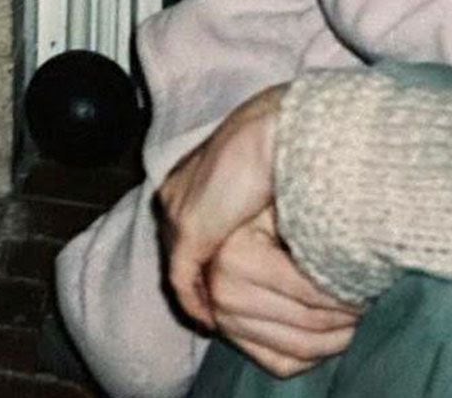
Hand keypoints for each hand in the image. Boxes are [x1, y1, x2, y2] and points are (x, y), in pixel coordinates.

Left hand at [156, 84, 288, 328]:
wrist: (274, 131)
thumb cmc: (278, 147)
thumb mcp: (259, 178)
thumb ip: (250, 201)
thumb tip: (262, 225)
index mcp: (188, 174)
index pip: (186, 223)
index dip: (205, 254)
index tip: (222, 276)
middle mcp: (174, 193)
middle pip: (178, 248)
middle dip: (198, 278)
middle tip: (220, 307)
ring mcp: (176, 212)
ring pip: (179, 266)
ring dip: (199, 293)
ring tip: (220, 319)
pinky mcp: (188, 231)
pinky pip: (183, 278)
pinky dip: (194, 302)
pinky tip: (211, 320)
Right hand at [201, 208, 359, 377]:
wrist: (222, 201)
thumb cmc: (258, 197)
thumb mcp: (281, 203)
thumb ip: (311, 233)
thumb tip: (361, 260)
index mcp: (236, 260)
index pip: (310, 292)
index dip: (349, 293)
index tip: (375, 285)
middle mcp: (224, 295)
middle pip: (308, 322)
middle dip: (348, 317)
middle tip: (373, 302)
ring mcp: (225, 320)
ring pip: (298, 348)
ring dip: (337, 339)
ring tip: (359, 319)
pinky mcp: (230, 337)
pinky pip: (280, 362)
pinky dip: (312, 356)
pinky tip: (333, 337)